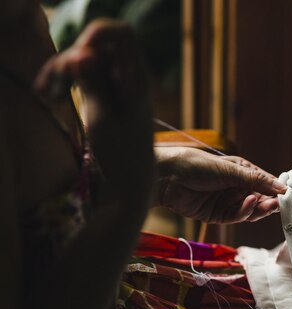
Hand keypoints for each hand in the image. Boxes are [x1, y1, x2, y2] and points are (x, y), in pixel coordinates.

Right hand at [35, 19, 154, 202]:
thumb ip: (94, 85)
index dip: (95, 36)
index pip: (121, 35)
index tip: (76, 60)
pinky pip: (84, 75)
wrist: (129, 181)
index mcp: (136, 80)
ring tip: (46, 96)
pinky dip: (66, 82)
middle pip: (95, 46)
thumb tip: (84, 55)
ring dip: (61, 73)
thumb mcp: (103, 120)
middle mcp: (130, 77)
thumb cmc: (120, 156)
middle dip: (68, 61)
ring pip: (84, 60)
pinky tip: (49, 97)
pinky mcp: (107, 94)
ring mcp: (118, 85)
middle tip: (49, 90)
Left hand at [155, 147, 286, 223]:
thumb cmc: (197, 165)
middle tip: (280, 204)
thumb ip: (256, 180)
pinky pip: (236, 217)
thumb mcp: (230, 169)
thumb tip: (281, 187)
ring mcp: (227, 202)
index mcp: (241, 172)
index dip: (276, 189)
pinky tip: (249, 203)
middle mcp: (236, 188)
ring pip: (250, 210)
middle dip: (269, 202)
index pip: (265, 182)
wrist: (167, 178)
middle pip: (260, 199)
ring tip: (267, 204)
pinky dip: (244, 212)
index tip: (289, 194)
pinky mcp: (218, 216)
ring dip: (259, 208)